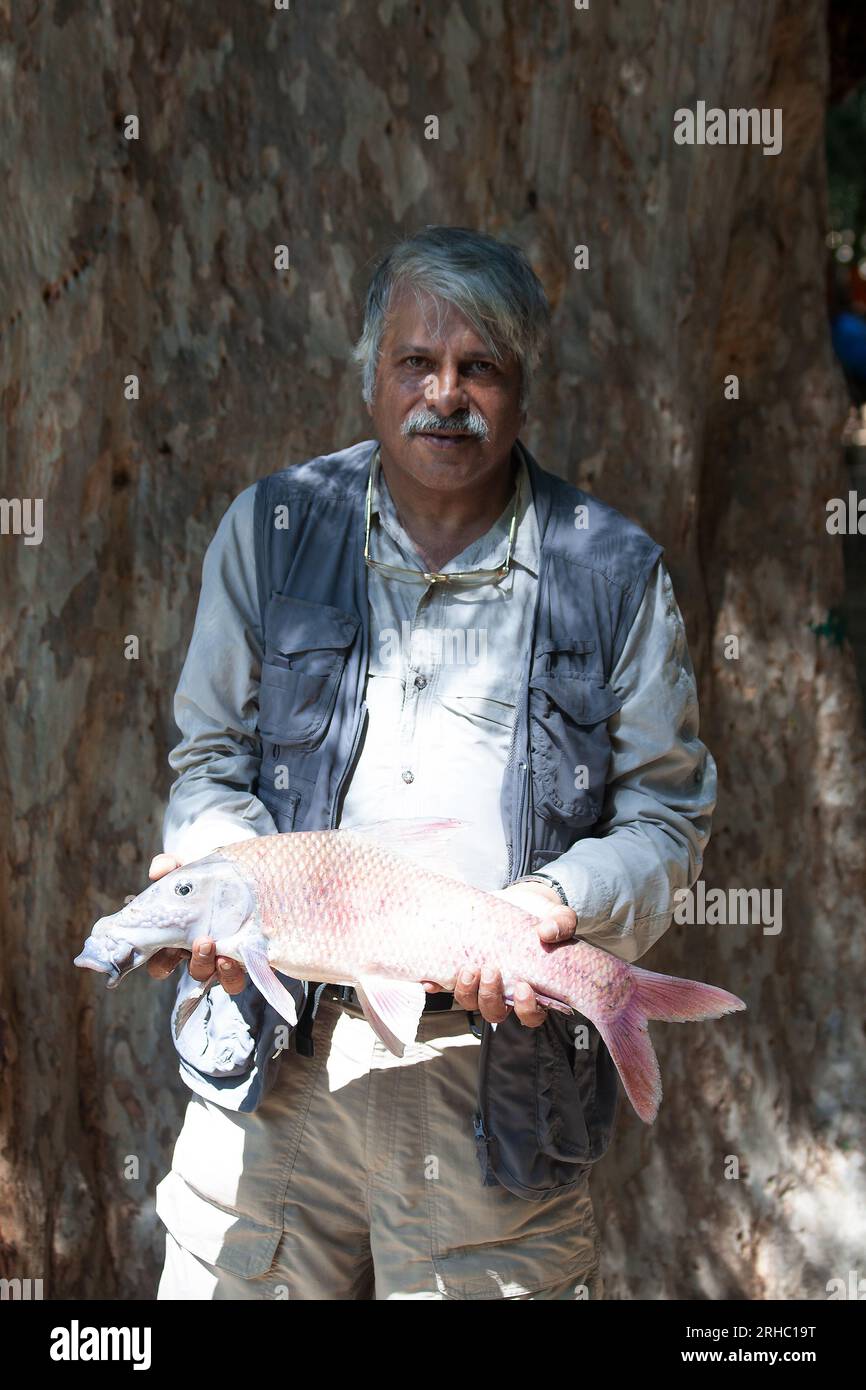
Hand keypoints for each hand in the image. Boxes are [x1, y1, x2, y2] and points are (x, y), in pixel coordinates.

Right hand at [144, 853, 246, 994]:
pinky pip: (233, 981)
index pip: (158, 961)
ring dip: (211, 968)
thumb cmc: (208, 877)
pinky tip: (236, 957)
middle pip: (182, 969)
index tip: (158, 947)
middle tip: (202, 941)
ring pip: (207, 976)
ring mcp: (216, 958)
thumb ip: (170, 865)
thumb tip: (156, 871)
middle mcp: (194, 952)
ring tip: (222, 954)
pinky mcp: (240, 961)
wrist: (244, 876)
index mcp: (176, 936)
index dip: (157, 961)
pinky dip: (232, 975)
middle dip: (190, 960)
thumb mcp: (188, 868)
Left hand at [426, 881, 577, 1027]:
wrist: (520, 903)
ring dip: (467, 991)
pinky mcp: (463, 968)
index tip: (524, 988)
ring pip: (471, 1002)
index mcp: (532, 989)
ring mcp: (482, 982)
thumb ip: (560, 924)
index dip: (527, 1009)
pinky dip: (437, 986)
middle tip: (491, 971)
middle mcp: (505, 992)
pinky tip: (431, 981)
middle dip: (490, 997)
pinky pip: (445, 986)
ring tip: (469, 968)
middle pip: (495, 1012)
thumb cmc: (542, 919)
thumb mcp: (558, 918)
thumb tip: (547, 932)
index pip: (531, 1015)